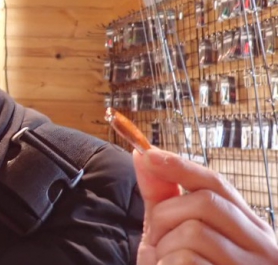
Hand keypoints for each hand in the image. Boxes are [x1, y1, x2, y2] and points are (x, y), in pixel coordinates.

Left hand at [134, 148, 277, 264]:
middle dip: (165, 215)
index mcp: (253, 232)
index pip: (218, 184)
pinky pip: (185, 263)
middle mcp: (265, 250)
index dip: (181, 166)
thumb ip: (162, 199)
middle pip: (205, 203)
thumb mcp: (174, 238)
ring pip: (193, 233)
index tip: (146, 153)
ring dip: (163, 250)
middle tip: (155, 242)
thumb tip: (142, 154)